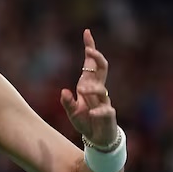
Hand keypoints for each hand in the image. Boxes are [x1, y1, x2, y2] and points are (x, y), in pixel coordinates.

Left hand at [60, 29, 118, 147]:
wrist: (97, 139)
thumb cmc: (85, 121)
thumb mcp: (72, 111)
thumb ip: (67, 102)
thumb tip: (63, 92)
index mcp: (89, 85)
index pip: (91, 63)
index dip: (90, 48)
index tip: (87, 32)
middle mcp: (99, 90)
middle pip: (102, 68)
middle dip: (97, 57)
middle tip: (89, 50)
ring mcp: (104, 101)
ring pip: (102, 88)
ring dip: (91, 88)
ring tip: (81, 91)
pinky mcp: (108, 115)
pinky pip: (105, 110)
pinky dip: (98, 111)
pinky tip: (91, 113)